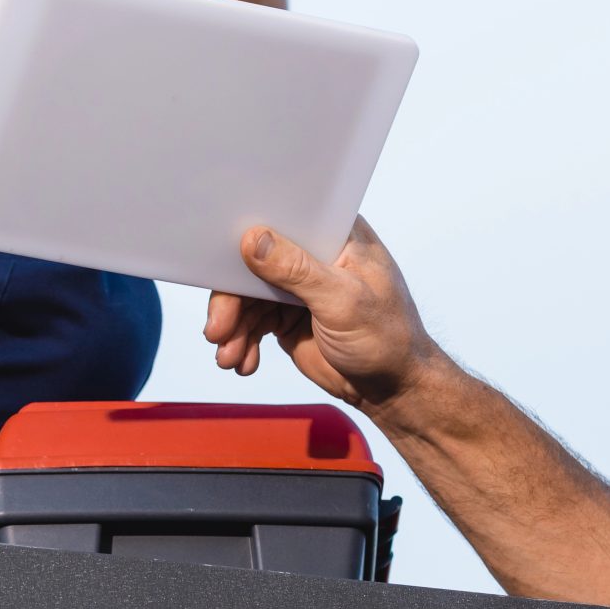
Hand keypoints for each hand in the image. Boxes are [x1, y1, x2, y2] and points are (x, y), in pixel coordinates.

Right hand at [204, 217, 446, 415]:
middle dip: (231, 298)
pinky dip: (241, 341)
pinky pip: (251, 321)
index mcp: (336, 233)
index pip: (284, 219)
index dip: (248, 231)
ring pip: (247, 295)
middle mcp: (314, 253)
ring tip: (229, 357)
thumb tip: (253, 239)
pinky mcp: (286, 315)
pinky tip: (242, 361)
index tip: (218, 254)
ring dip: (233, 327)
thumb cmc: (387, 338)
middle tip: (218, 330)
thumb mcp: (343, 301)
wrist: (391, 389)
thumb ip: (298, 271)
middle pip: (254, 261)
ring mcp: (298, 285)